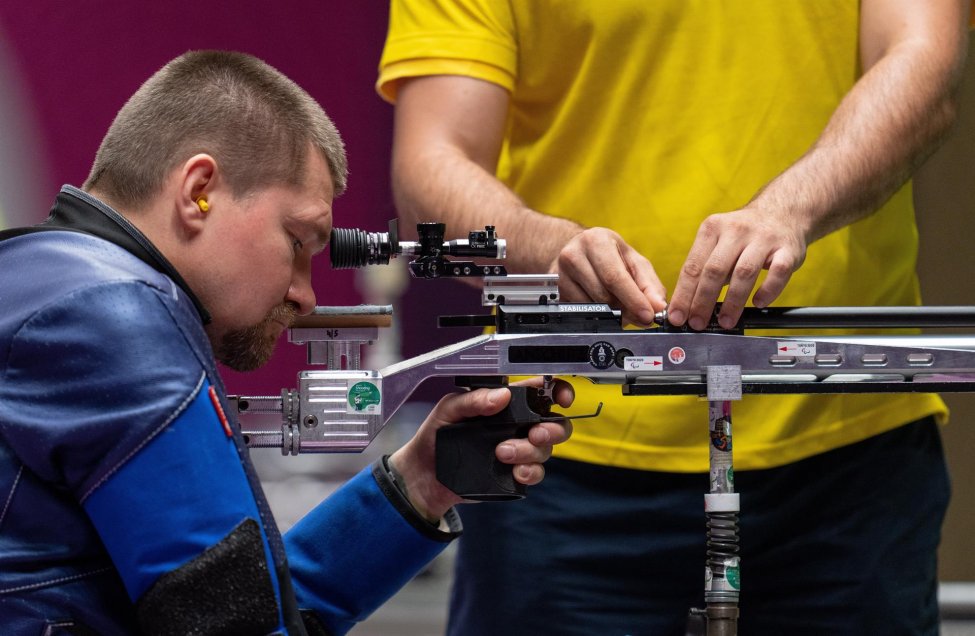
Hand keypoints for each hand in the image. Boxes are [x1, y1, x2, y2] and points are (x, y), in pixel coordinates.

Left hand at [388, 377, 574, 520]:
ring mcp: (517, 449)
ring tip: (502, 453)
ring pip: (545, 449)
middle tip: (534, 434)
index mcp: (504, 403)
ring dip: (530, 451)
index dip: (558, 391)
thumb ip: (473, 400)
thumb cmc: (435, 435)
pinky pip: (536, 473)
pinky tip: (515, 472)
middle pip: (554, 423)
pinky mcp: (513, 473)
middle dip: (552, 428)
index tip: (561, 398)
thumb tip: (501, 396)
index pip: (540, 391)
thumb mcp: (448, 409)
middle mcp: (516, 425)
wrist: (424, 475)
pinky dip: (530, 472)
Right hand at [552, 227, 666, 326]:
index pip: (615, 277)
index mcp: (596, 241)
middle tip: (638, 315)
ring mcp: (561, 273)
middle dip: (625, 310)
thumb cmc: (610, 256)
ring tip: (619, 304)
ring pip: (592, 306)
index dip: (633, 299)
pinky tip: (602, 303)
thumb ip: (650, 285)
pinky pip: (582, 312)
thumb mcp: (634, 263)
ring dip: (611, 313)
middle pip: (603, 295)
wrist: (579, 252)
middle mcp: (574, 254)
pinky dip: (597, 314)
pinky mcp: (557, 291)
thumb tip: (658, 307)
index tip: (648, 315)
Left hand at [667, 206, 807, 329]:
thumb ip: (704, 269)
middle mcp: (736, 230)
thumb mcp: (718, 241)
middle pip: (715, 270)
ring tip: (725, 321)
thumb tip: (687, 306)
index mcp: (712, 229)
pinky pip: (778, 272)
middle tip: (698, 323)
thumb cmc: (743, 236)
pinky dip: (767, 291)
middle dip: (703, 300)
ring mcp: (763, 238)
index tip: (678, 316)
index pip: (693, 266)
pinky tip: (758, 303)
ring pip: (744, 272)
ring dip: (733, 301)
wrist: (783, 212)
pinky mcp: (787, 249)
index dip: (683, 294)